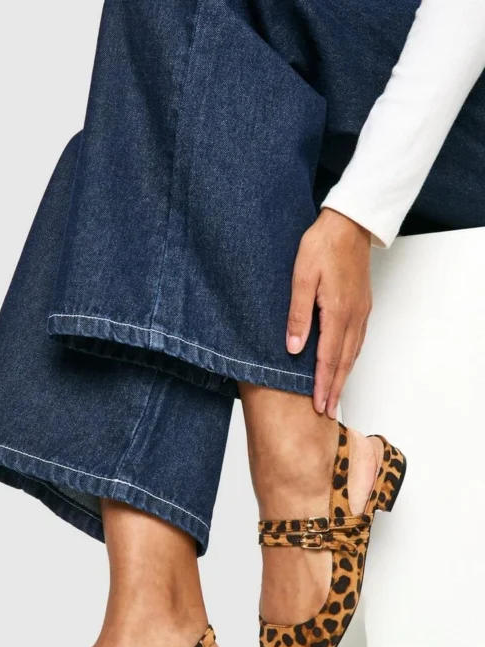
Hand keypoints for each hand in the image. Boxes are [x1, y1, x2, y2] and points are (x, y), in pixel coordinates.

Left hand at [286, 208, 371, 417]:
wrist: (349, 223)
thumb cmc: (322, 246)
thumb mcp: (301, 277)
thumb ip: (298, 314)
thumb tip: (295, 348)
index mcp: (337, 312)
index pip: (328, 358)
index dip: (322, 384)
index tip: (319, 406)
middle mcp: (353, 316)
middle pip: (343, 362)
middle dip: (335, 389)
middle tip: (328, 412)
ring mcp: (360, 311)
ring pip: (352, 353)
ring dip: (343, 377)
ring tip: (335, 396)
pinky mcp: (362, 305)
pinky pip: (357, 340)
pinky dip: (350, 359)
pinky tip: (344, 365)